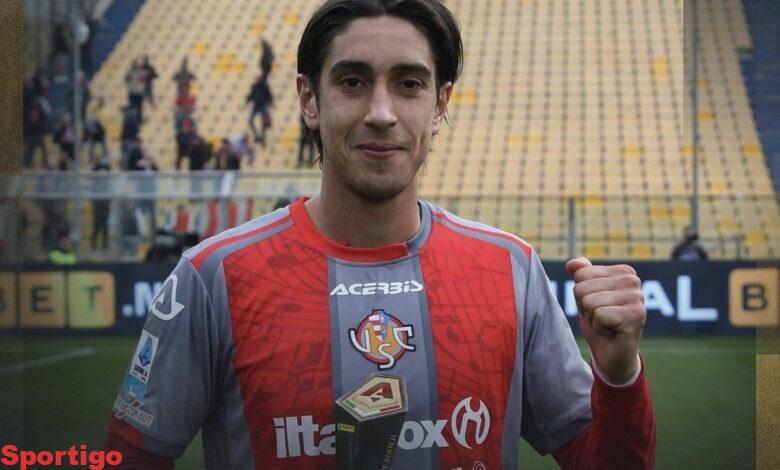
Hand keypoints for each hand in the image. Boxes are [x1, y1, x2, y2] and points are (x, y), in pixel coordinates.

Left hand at [565, 257, 645, 383]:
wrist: (611, 353)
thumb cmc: (599, 321)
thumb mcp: (586, 294)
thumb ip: (581, 274)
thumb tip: (571, 264)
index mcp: (623, 271)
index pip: (581, 274)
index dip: (582, 294)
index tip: (598, 305)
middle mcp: (633, 280)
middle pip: (582, 288)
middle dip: (585, 308)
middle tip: (602, 317)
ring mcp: (637, 297)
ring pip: (589, 302)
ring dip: (592, 319)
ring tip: (607, 324)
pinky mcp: (636, 316)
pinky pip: (599, 315)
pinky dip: (599, 327)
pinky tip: (612, 331)